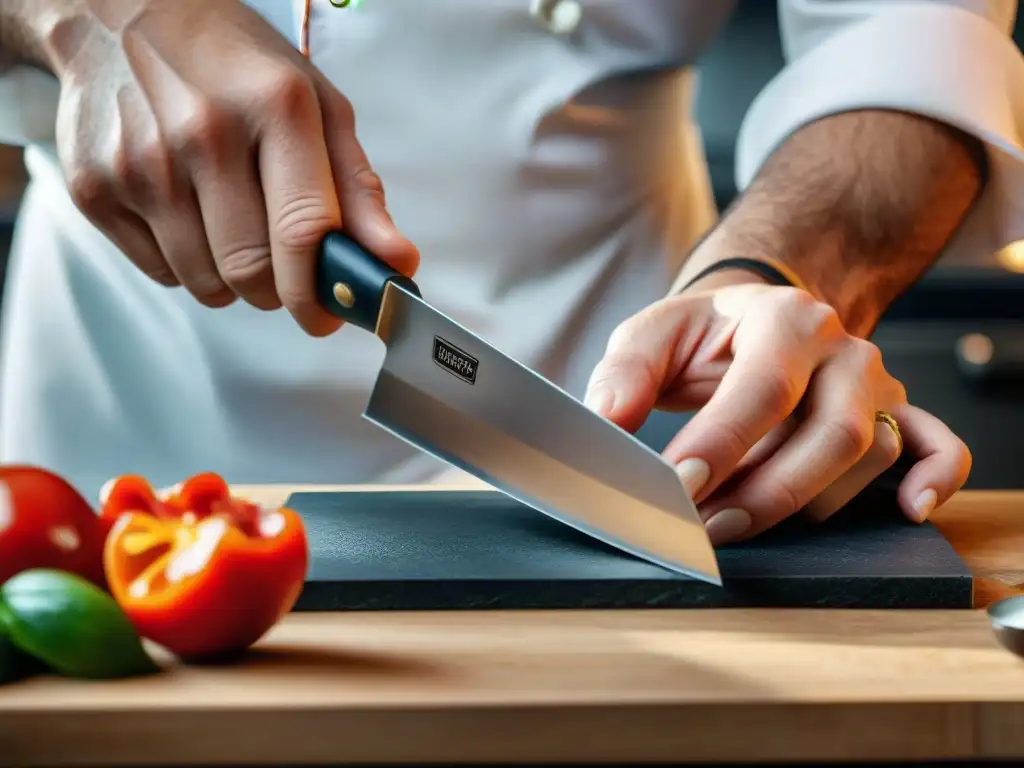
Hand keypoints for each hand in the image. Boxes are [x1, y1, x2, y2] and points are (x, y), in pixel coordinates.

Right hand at [38, 0, 417, 334]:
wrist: (122, 14)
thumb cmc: (237, 66)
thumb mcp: (317, 107)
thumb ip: (360, 191)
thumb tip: (398, 261)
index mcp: (277, 108)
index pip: (304, 232)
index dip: (321, 292)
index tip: (328, 315)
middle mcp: (205, 134)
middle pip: (252, 273)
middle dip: (279, 291)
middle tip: (284, 271)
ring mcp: (142, 163)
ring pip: (205, 284)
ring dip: (232, 281)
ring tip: (233, 227)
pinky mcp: (95, 188)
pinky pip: (161, 273)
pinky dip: (186, 266)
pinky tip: (188, 215)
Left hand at [585, 276, 971, 544]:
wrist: (755, 319)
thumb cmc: (703, 335)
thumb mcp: (652, 336)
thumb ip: (625, 373)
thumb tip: (606, 420)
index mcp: (783, 318)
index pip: (762, 390)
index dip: (722, 445)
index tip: (677, 488)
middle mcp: (841, 348)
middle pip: (832, 433)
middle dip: (767, 492)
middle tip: (705, 526)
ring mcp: (876, 381)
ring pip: (871, 453)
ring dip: (809, 503)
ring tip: (738, 522)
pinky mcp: (894, 411)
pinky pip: (938, 445)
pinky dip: (936, 478)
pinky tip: (908, 510)